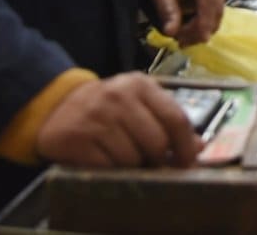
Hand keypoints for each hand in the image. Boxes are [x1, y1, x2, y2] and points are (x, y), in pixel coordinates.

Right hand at [36, 73, 200, 167]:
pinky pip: (108, 167)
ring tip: (124, 157)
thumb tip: (198, 147)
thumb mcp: (139, 103)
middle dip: (159, 159)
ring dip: (133, 166)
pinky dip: (111, 170)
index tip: (189, 163)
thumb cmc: (108, 107)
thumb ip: (167, 120)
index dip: (186, 146)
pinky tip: (106, 159)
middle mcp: (119, 97)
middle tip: (153, 163)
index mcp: (141, 85)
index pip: (176, 118)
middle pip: (157, 142)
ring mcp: (97, 118)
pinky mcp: (78, 140)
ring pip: (133, 158)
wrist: (57, 106)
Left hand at [147, 0, 225, 46]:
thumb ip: (166, 10)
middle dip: (199, 29)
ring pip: (217, 15)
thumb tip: (171, 32)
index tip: (200, 38)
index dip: (205, 21)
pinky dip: (204, 25)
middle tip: (180, 41)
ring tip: (182, 37)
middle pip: (215, 10)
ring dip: (202, 30)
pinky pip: (216, 14)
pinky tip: (191, 30)